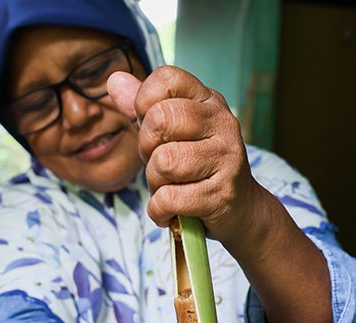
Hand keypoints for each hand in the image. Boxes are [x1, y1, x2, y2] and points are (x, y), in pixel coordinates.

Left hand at [107, 66, 267, 245]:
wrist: (240, 209)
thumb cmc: (198, 167)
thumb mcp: (174, 132)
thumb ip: (145, 108)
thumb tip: (114, 80)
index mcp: (208, 101)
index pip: (167, 79)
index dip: (144, 102)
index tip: (153, 127)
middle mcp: (222, 123)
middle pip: (160, 119)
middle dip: (146, 147)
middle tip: (160, 163)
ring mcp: (226, 158)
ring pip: (163, 162)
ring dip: (155, 183)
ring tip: (170, 187)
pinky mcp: (222, 194)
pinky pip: (169, 199)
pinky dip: (159, 210)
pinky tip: (171, 210)